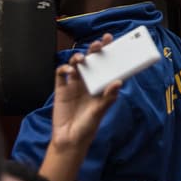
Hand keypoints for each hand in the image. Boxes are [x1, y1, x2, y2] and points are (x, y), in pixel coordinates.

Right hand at [49, 35, 121, 152]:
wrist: (69, 140)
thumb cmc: (87, 127)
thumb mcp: (99, 112)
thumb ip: (108, 98)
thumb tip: (119, 82)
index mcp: (99, 86)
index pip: (106, 65)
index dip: (108, 52)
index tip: (111, 40)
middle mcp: (87, 82)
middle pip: (91, 60)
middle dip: (95, 50)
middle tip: (99, 44)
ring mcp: (74, 84)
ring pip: (76, 64)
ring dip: (79, 58)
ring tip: (82, 59)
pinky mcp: (61, 89)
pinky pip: (61, 73)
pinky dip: (64, 68)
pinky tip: (69, 70)